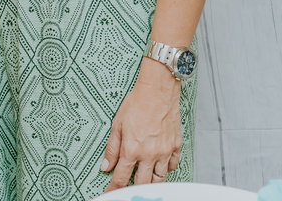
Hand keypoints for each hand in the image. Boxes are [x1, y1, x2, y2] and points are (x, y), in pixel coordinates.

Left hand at [102, 59, 181, 189]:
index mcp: (132, 149)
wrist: (158, 91)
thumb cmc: (137, 103)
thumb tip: (106, 166)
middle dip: (134, 190)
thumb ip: (112, 149)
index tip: (110, 194)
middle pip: (142, 184)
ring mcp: (164, 151)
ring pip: (159, 179)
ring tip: (145, 184)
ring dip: (151, 184)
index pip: (121, 178)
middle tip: (129, 191)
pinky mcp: (176, 146)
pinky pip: (172, 166)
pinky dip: (166, 170)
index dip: (114, 189)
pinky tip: (160, 168)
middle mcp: (149, 154)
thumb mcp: (117, 125)